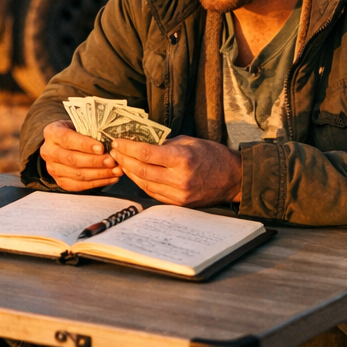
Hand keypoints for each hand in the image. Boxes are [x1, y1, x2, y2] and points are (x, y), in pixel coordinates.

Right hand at [39, 120, 119, 190]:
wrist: (64, 144)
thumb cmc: (76, 131)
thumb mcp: (79, 124)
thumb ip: (90, 130)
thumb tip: (111, 140)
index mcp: (52, 133)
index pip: (67, 139)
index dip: (85, 144)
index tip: (102, 148)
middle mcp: (48, 151)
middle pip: (72, 159)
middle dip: (95, 161)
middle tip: (112, 161)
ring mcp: (53, 169)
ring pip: (78, 174)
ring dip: (100, 174)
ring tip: (116, 170)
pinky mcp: (60, 182)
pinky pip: (80, 185)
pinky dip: (98, 182)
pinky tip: (111, 178)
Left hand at [108, 136, 241, 207]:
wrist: (233, 178)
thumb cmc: (212, 155)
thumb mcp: (188, 141)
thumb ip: (164, 144)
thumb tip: (140, 143)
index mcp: (182, 159)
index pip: (146, 153)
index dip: (127, 147)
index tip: (117, 141)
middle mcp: (179, 179)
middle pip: (141, 170)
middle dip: (123, 160)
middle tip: (113, 151)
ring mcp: (179, 194)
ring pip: (144, 184)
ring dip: (130, 172)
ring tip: (120, 162)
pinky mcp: (179, 204)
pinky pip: (153, 193)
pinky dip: (141, 183)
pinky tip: (135, 174)